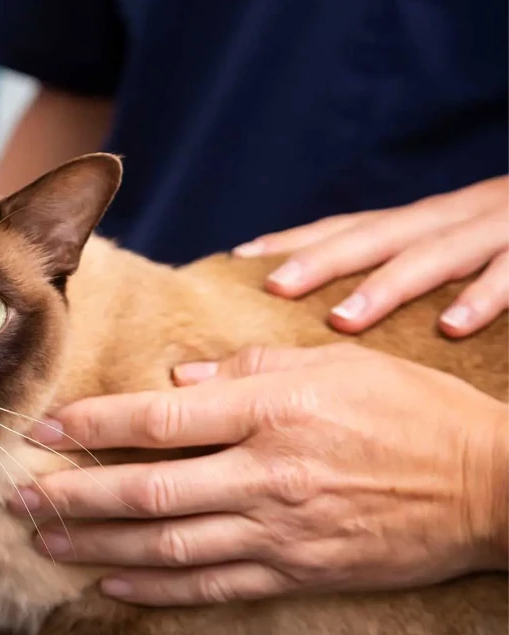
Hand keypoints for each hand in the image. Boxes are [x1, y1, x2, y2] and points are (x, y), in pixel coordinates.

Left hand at [11, 344, 507, 605]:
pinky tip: (113, 583)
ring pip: (167, 546)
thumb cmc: (413, 411)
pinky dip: (157, 586)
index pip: (158, 421)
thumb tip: (182, 383)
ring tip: (46, 542)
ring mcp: (279, 531)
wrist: (491, 486)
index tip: (42, 428)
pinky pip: (212, 584)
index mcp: (271, 412)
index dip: (91, 425)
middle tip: (17, 497)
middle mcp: (265, 475)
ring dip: (97, 547)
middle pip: (146, 491)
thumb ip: (252, 370)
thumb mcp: (337, 365)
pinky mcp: (297, 572)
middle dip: (72, 496)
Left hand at [232, 176, 507, 337]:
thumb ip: (392, 259)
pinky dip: (484, 297)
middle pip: (376, 236)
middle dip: (322, 258)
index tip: (239, 258)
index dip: (295, 239)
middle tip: (274, 283)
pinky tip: (453, 325)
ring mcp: (496, 234)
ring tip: (343, 316)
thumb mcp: (446, 242)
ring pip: (436, 255)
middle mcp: (451, 222)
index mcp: (423, 223)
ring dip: (388, 284)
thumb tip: (319, 300)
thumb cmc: (504, 239)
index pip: (348, 226)